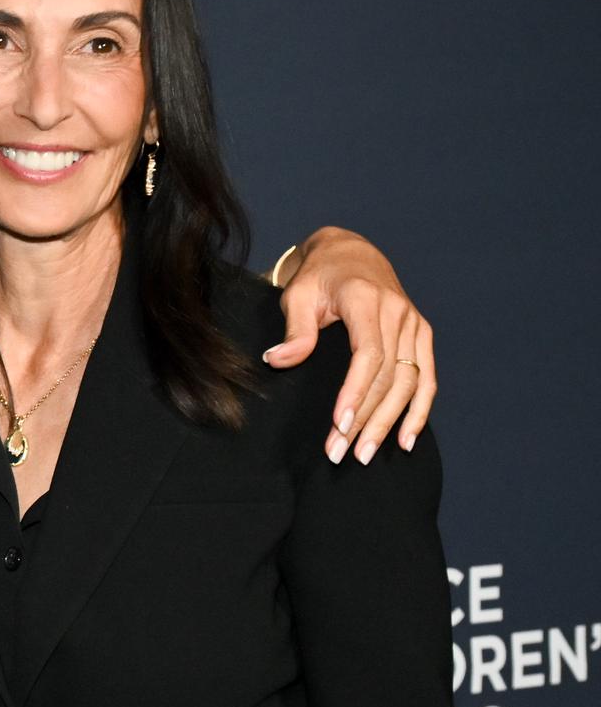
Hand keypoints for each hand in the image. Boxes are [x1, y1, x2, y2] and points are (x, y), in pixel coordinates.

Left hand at [264, 227, 435, 464]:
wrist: (350, 253)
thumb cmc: (318, 276)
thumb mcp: (298, 294)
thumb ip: (294, 329)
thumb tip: (278, 359)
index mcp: (367, 301)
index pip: (368, 355)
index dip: (355, 393)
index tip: (339, 424)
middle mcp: (398, 313)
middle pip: (389, 377)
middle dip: (367, 419)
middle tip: (344, 452)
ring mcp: (414, 325)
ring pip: (410, 383)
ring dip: (390, 422)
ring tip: (367, 453)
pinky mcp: (421, 335)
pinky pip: (427, 378)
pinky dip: (419, 410)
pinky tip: (405, 439)